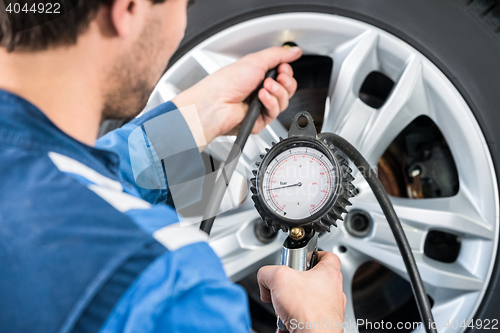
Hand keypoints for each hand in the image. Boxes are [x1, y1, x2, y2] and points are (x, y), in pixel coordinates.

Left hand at [172, 46, 301, 146]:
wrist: (217, 102)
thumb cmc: (228, 82)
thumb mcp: (256, 60)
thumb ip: (278, 55)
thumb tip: (294, 51)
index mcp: (259, 75)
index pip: (284, 75)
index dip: (287, 72)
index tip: (283, 68)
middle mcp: (261, 90)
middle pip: (287, 89)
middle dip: (286, 82)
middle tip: (278, 77)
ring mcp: (261, 106)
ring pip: (284, 101)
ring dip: (277, 92)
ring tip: (264, 87)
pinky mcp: (260, 120)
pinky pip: (275, 112)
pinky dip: (270, 103)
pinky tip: (261, 98)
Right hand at [257, 252, 345, 332]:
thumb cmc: (308, 311)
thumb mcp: (278, 278)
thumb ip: (267, 272)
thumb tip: (264, 278)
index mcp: (329, 273)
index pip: (327, 255)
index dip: (312, 254)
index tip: (302, 258)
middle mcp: (333, 291)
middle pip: (312, 279)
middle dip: (294, 283)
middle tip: (285, 287)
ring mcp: (330, 309)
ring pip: (308, 299)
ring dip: (293, 302)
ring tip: (285, 307)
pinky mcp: (324, 324)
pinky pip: (307, 316)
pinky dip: (295, 317)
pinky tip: (287, 320)